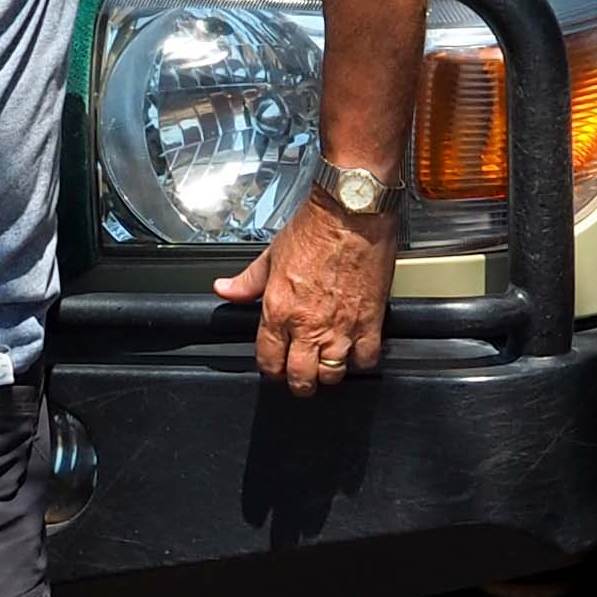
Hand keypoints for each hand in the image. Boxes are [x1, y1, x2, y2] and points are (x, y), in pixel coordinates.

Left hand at [214, 195, 394, 394]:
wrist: (351, 213)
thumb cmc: (315, 229)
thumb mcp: (271, 254)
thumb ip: (248, 281)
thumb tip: (225, 290)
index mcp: (279, 310)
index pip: (269, 361)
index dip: (271, 370)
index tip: (276, 367)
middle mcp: (308, 325)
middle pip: (301, 378)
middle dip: (299, 383)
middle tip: (301, 377)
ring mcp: (341, 327)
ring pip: (332, 374)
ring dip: (328, 374)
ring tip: (327, 366)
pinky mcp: (370, 321)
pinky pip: (366, 359)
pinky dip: (361, 361)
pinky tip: (356, 352)